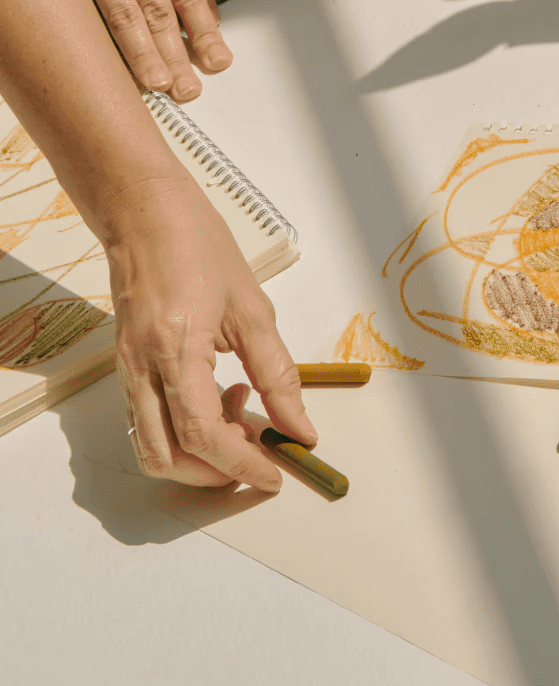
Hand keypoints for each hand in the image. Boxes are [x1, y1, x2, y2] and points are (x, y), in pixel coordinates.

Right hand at [110, 176, 316, 490]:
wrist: (145, 213)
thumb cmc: (199, 246)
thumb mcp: (253, 308)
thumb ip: (278, 374)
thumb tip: (300, 426)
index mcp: (176, 353)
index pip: (204, 437)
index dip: (242, 465)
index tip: (275, 475)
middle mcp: (142, 370)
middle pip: (169, 458)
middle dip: (217, 471)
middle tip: (262, 453)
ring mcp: (127, 371)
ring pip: (152, 447)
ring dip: (199, 453)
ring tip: (242, 413)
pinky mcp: (126, 366)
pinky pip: (147, 421)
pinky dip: (184, 429)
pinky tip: (220, 395)